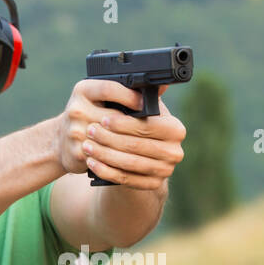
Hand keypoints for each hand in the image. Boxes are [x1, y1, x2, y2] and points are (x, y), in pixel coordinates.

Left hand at [56, 80, 185, 189]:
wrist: (145, 155)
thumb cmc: (141, 126)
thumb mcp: (146, 110)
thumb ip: (145, 96)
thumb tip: (155, 79)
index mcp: (176, 130)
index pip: (146, 126)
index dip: (123, 124)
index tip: (103, 119)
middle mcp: (175, 152)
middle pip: (136, 146)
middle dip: (110, 138)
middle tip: (90, 131)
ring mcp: (165, 171)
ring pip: (129, 163)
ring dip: (105, 155)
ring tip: (87, 146)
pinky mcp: (153, 185)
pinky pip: (126, 179)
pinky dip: (106, 171)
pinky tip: (92, 164)